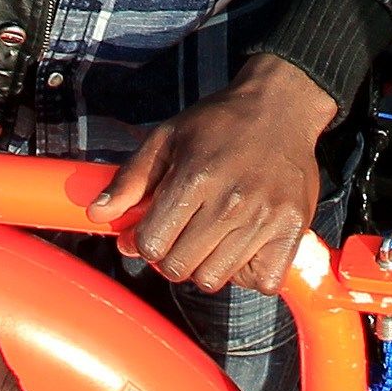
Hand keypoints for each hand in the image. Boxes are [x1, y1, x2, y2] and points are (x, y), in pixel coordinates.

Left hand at [89, 55, 333, 294]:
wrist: (281, 108)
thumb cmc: (219, 124)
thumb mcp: (167, 138)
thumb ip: (131, 179)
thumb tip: (98, 215)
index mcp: (195, 178)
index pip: (152, 244)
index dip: (142, 242)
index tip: (149, 231)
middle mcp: (231, 202)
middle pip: (181, 268)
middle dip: (171, 255)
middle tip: (181, 234)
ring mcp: (266, 218)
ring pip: (215, 279)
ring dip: (206, 265)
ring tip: (211, 236)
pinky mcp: (293, 229)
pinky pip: (263, 282)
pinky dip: (248, 274)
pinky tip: (241, 247)